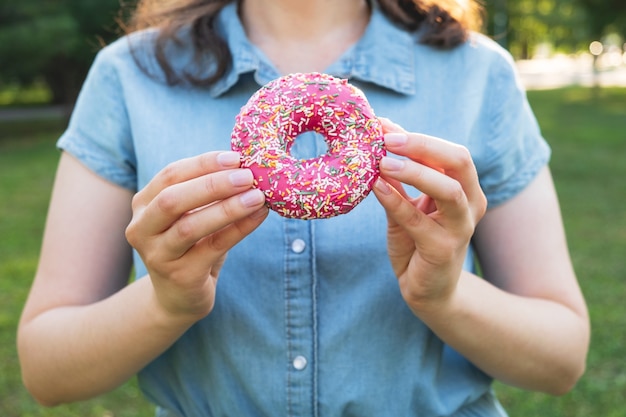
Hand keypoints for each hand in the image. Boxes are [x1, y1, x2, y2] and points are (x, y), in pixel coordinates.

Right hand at [125, 151, 267, 319]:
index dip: (203, 164)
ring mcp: (158, 255)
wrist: (179, 296)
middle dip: (212, 184)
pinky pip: (213, 247)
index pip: (170, 175)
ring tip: (258, 196)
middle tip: (247, 176)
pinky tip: (259, 216)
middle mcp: (142, 228)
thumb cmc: (191, 245)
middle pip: (173, 199)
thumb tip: (248, 166)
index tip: (235, 157)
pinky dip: (239, 229)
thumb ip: (208, 192)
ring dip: (227, 208)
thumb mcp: (192, 215)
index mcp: (144, 204)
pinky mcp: (179, 276)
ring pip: (190, 226)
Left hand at [372, 119, 486, 313]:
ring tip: (382, 161)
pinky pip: (418, 220)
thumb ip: (398, 176)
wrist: (426, 290)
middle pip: (459, 162)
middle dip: (422, 146)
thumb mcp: (406, 204)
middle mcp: (471, 204)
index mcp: (465, 189)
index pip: (450, 153)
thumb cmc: (416, 242)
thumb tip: (381, 136)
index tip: (383, 126)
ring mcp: (461, 228)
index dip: (418, 137)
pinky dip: (395, 201)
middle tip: (387, 139)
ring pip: (447, 190)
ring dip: (414, 171)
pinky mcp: (443, 250)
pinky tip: (375, 187)